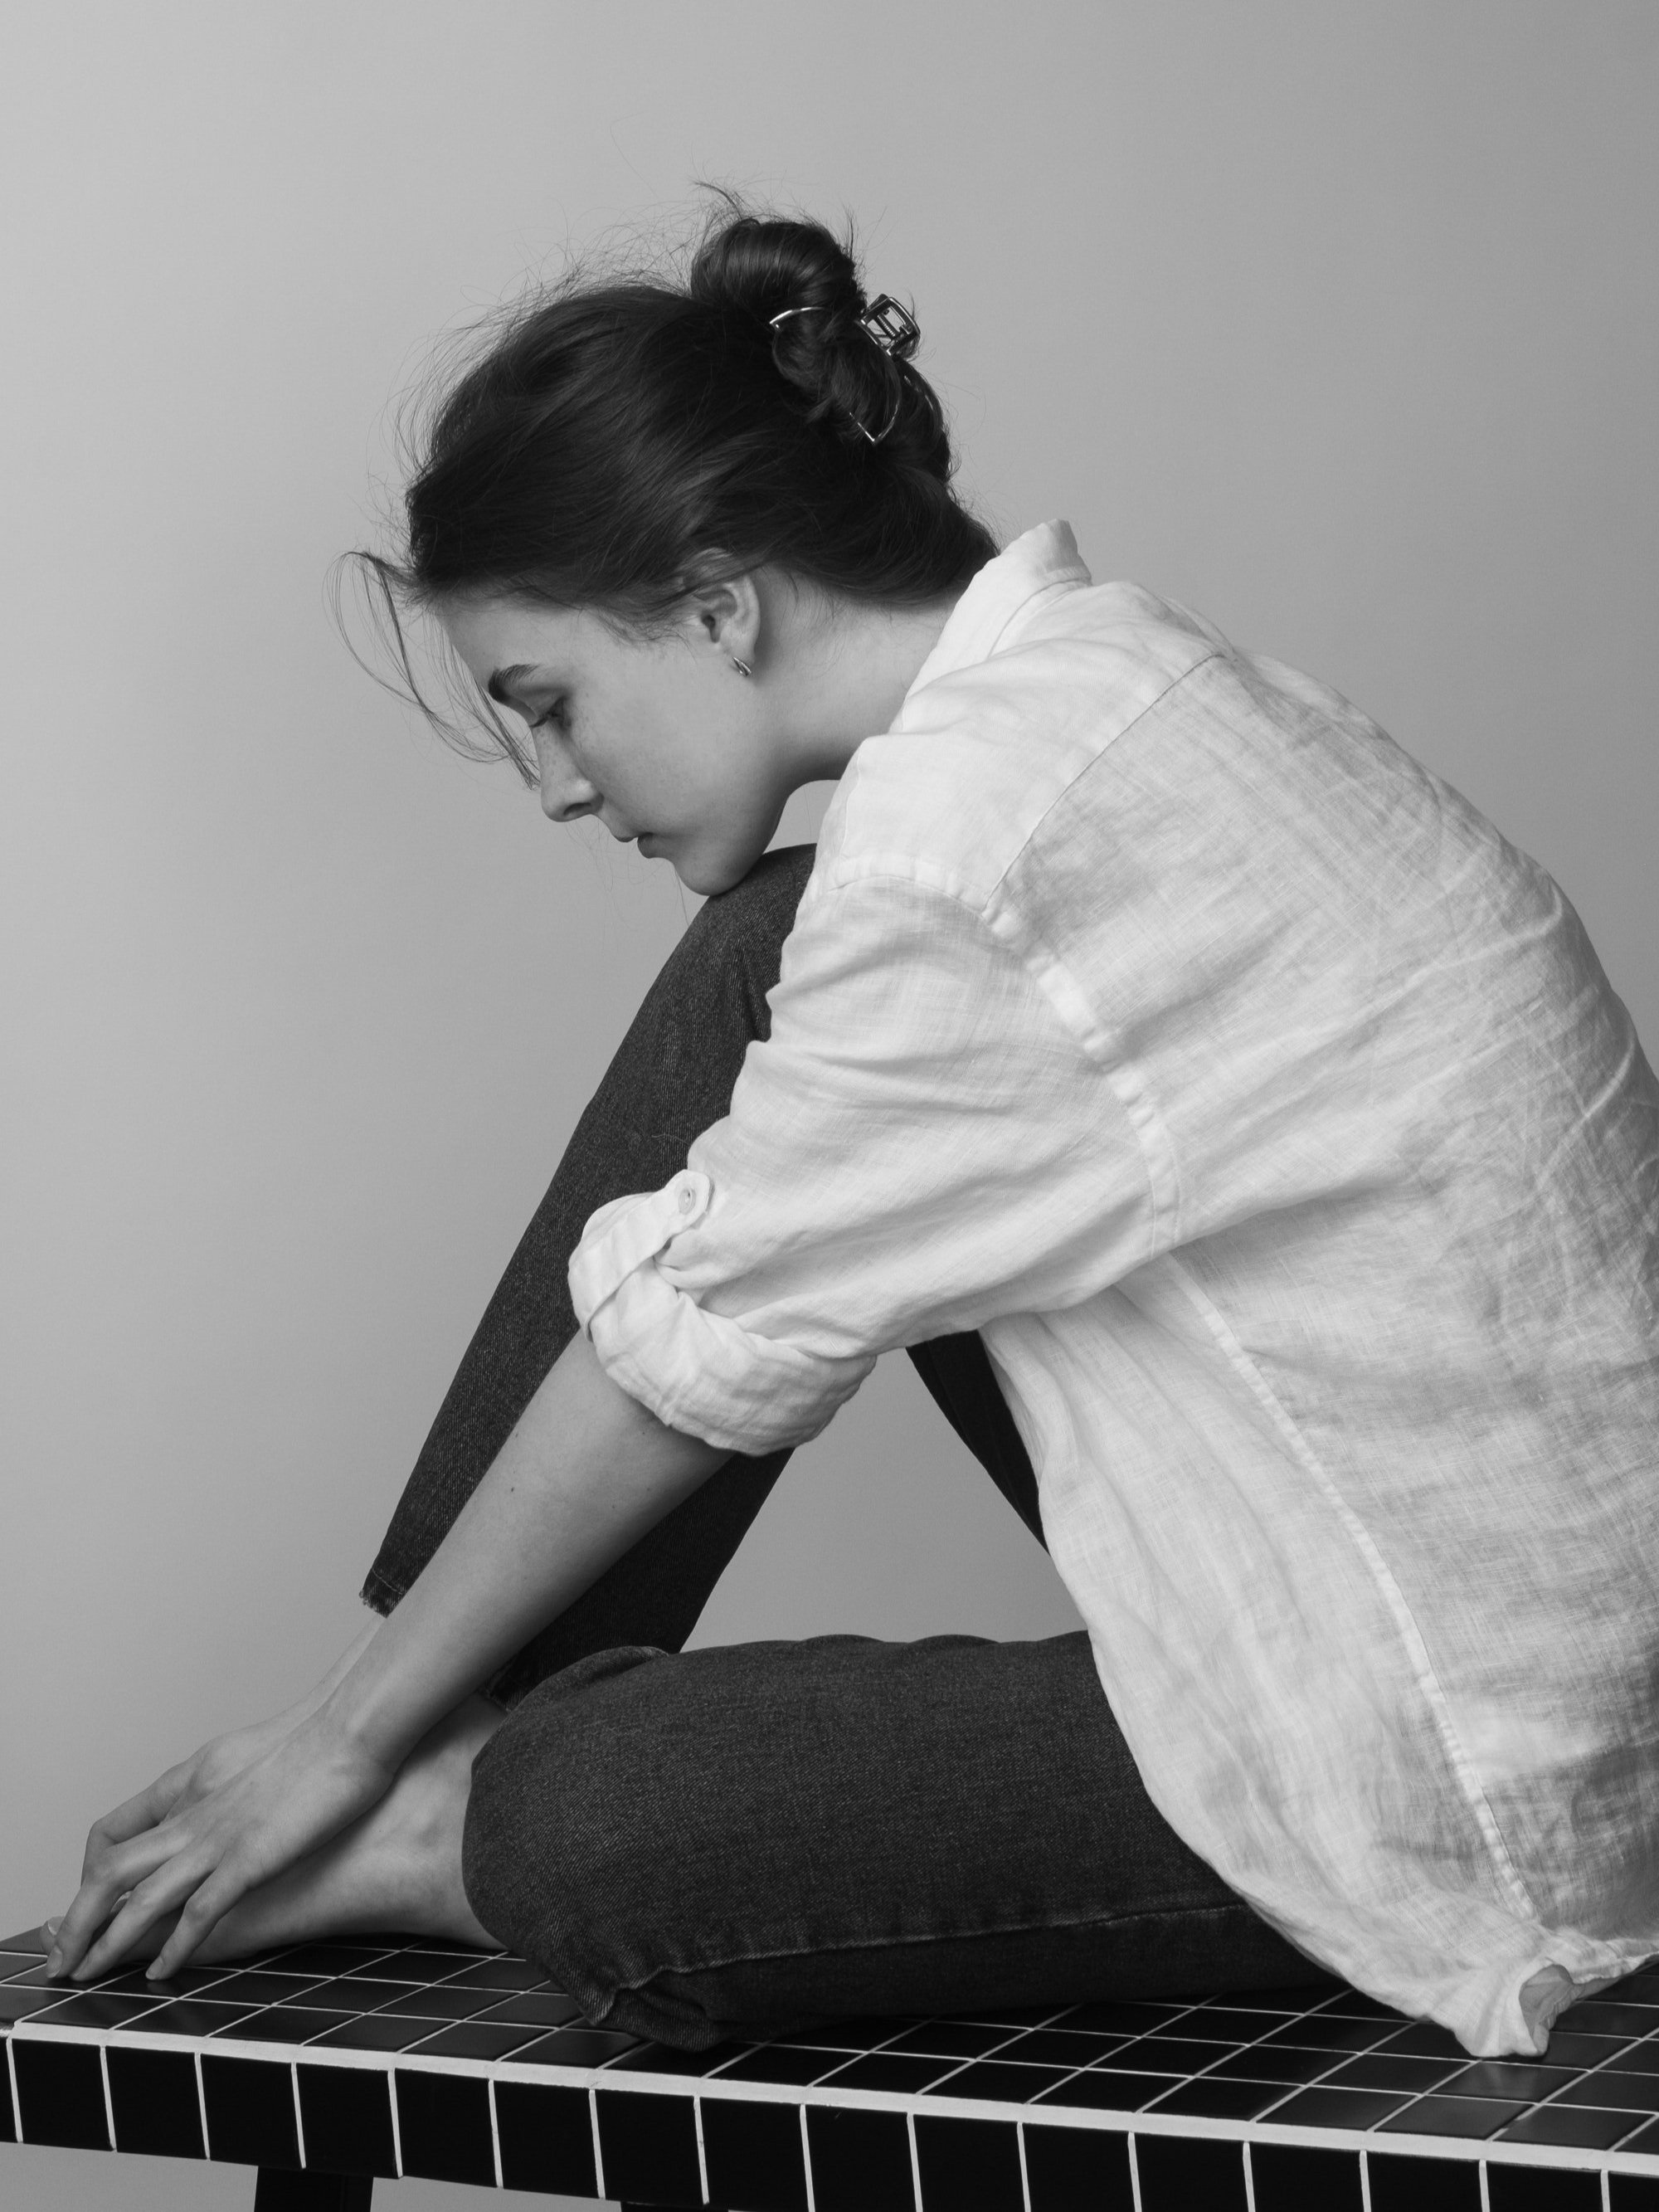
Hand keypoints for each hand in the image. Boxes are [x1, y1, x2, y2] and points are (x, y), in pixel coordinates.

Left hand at [50, 1702, 395, 1982]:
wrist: (351, 1727)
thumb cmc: (319, 1735)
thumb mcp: (250, 1752)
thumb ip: (224, 1781)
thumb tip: (221, 1801)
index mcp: (190, 1781)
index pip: (115, 1830)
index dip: (91, 1870)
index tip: (90, 1898)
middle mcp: (192, 1812)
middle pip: (108, 1872)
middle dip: (76, 1921)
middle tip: (63, 1956)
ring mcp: (217, 1840)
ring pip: (138, 1901)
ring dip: (105, 1944)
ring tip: (87, 1975)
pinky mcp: (249, 1862)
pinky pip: (197, 1915)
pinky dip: (173, 1949)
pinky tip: (161, 1974)